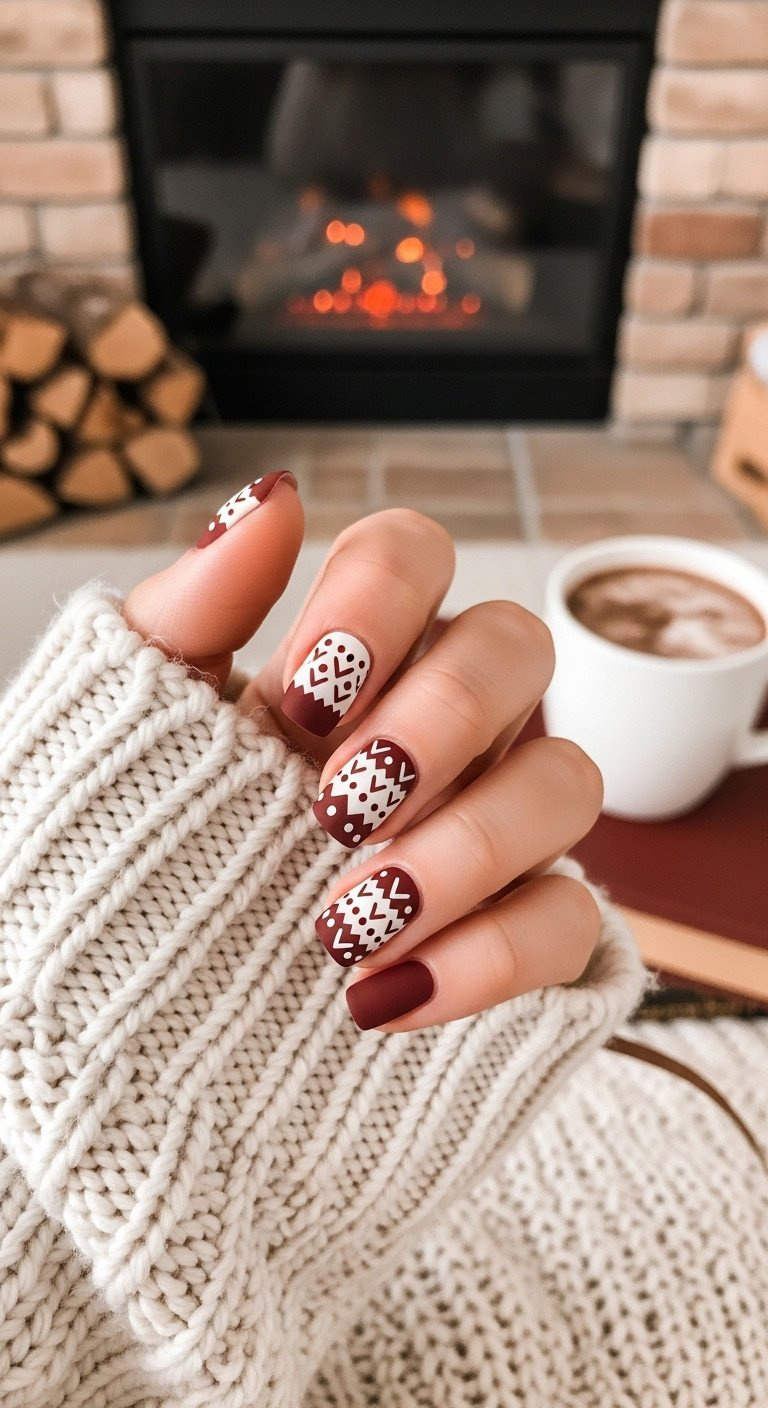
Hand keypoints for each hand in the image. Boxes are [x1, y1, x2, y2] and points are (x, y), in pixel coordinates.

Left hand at [124, 473, 603, 1031]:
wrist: (129, 1029)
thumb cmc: (131, 854)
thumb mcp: (136, 732)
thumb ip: (195, 610)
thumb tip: (275, 494)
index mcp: (348, 658)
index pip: (414, 553)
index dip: (376, 605)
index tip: (300, 699)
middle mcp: (440, 725)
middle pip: (515, 648)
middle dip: (438, 720)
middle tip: (337, 807)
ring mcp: (491, 827)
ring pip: (568, 781)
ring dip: (467, 846)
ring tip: (349, 923)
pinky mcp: (518, 935)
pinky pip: (568, 924)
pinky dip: (489, 959)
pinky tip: (385, 998)